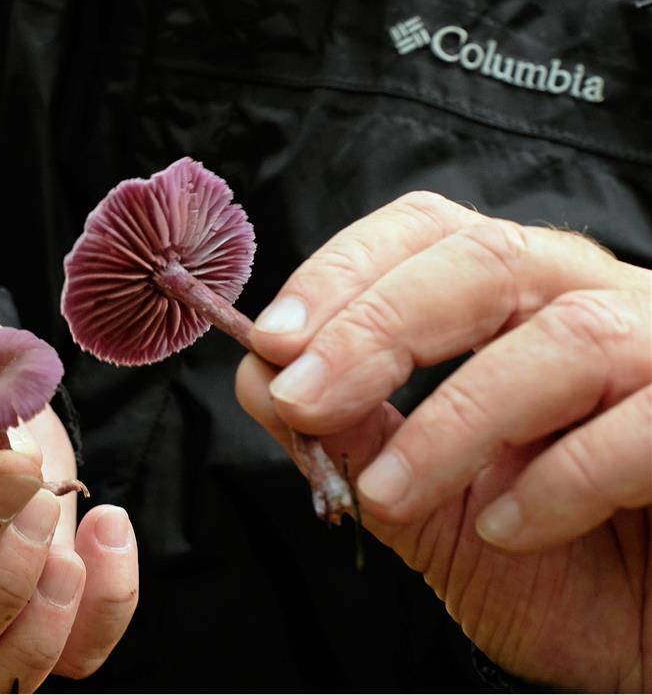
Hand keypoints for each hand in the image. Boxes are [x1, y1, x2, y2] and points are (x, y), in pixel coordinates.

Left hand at [236, 192, 650, 690]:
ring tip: (387, 494)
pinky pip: (648, 425)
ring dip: (454, 422)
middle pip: (488, 260)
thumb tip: (259, 375)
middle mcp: (595, 302)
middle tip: (303, 400)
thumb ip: (348, 434)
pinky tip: (507, 529)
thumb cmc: (548, 558)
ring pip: (569, 338)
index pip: (429, 233)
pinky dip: (562, 479)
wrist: (644, 638)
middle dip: (378, 328)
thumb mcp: (421, 501)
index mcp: (519, 301)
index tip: (272, 342)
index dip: (345, 271)